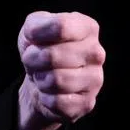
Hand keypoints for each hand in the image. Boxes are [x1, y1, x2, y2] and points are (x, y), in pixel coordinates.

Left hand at [16, 10, 105, 129]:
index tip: (33, 40)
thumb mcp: (33, 29)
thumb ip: (34, 26)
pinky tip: (50, 92)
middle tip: (34, 61)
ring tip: (42, 75)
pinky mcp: (88, 103)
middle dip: (33, 60)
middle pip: (53, 56)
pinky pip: (58, 102)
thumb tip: (37, 35)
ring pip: (56, 80)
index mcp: (87, 28)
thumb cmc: (40, 48)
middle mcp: (97, 53)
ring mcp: (96, 79)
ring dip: (39, 79)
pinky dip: (45, 97)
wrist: (40, 78)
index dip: (37, 36)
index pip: (60, 27)